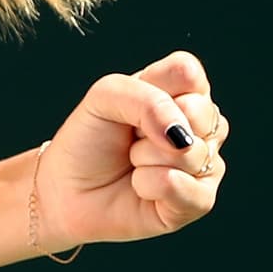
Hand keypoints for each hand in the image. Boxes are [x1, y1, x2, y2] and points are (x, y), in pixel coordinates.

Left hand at [35, 50, 227, 250]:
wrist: (67, 191)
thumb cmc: (88, 141)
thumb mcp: (104, 99)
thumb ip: (147, 100)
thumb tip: (182, 136)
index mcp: (181, 91)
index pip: (188, 72)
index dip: (154, 88)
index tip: (129, 105)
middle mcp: (200, 125)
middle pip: (198, 111)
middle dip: (148, 126)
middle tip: (131, 138)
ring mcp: (205, 162)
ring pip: (190, 151)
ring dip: (144, 158)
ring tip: (134, 163)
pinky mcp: (199, 200)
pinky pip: (181, 186)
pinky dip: (148, 185)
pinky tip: (141, 187)